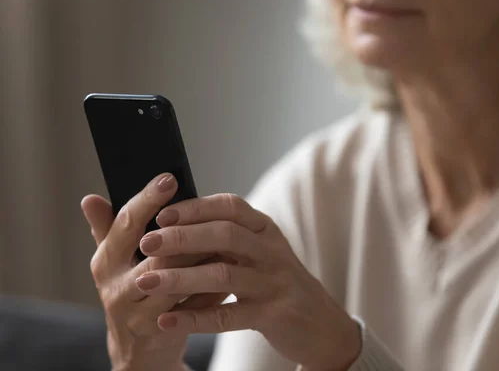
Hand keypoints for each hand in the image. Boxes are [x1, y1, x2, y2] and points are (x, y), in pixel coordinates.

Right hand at [81, 173, 227, 370]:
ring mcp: (135, 312)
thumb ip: (108, 229)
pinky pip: (193, 304)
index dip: (147, 199)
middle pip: (155, 250)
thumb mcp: (116, 262)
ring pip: (176, 277)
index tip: (170, 179)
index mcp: (105, 261)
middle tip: (214, 212)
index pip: (126, 223)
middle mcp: (114, 286)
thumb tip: (89, 198)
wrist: (140, 348)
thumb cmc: (133, 292)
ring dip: (204, 257)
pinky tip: (231, 269)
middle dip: (187, 231)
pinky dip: (214, 286)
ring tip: (228, 238)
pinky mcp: (159, 330)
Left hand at [136, 193, 361, 370]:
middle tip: (147, 243)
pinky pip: (228, 316)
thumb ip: (229, 237)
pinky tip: (167, 321)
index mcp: (265, 229)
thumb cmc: (278, 282)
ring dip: (180, 278)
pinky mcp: (272, 315)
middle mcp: (271, 251)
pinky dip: (194, 319)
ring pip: (222, 276)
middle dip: (182, 238)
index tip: (162, 214)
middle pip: (225, 235)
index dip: (195, 207)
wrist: (320, 323)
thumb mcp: (261, 251)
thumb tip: (176, 224)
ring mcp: (273, 283)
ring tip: (146, 282)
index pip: (230, 207)